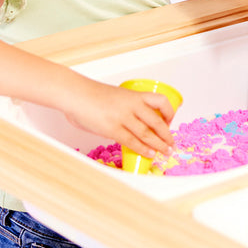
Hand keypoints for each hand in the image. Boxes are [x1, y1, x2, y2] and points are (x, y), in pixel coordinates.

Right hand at [63, 77, 177, 158]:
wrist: (75, 93)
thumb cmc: (90, 94)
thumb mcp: (116, 96)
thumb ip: (125, 109)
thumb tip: (127, 124)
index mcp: (134, 95)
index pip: (161, 101)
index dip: (169, 113)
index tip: (170, 122)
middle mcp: (132, 105)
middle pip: (158, 122)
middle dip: (167, 136)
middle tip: (172, 144)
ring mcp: (123, 117)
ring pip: (148, 134)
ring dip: (159, 145)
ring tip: (165, 152)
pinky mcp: (112, 129)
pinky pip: (132, 141)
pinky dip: (143, 149)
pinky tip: (149, 153)